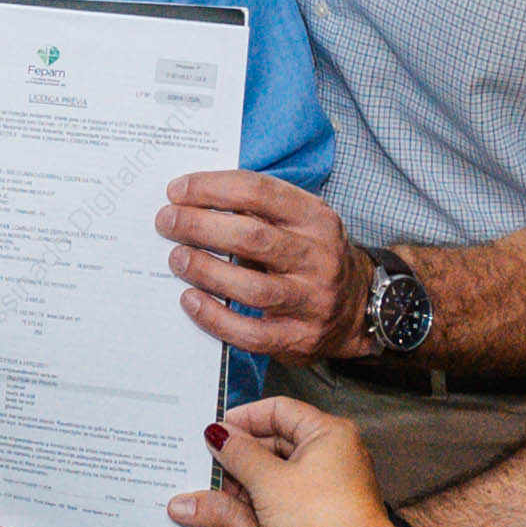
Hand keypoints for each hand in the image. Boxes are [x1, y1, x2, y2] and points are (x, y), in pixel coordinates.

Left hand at [160, 169, 361, 359]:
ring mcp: (310, 300)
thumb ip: (260, 210)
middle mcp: (318, 257)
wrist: (358, 308)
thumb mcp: (301, 222)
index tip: (177, 190)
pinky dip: (214, 317)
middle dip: (200, 226)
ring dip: (205, 270)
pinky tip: (190, 301)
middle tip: (167, 222)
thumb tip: (194, 201)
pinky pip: (250, 332)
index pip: (259, 192)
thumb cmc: (313, 256)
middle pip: (251, 237)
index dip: (212, 188)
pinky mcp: (298, 337)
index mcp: (316, 218)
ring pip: (250, 287)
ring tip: (177, 259)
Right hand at [173, 399, 401, 526]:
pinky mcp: (322, 509)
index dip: (242, 417)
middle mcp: (331, 452)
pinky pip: (285, 492)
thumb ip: (238, 455)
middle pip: (276, 438)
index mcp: (327, 433)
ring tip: (218, 485)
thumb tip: (216, 434)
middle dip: (241, 451)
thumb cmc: (325, 526)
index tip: (214, 431)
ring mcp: (328, 482)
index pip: (277, 409)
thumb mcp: (269, 484)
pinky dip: (261, 496)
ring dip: (248, 476)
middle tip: (209, 461)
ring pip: (278, 468)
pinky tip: (238, 507)